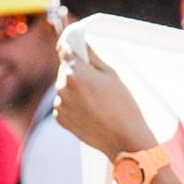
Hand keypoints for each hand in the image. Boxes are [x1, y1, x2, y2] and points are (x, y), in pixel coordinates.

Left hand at [52, 27, 158, 158]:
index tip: (73, 44)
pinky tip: (90, 109)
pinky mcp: (60, 119)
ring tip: (95, 98)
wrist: (123, 139)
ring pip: (64, 87)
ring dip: (74, 87)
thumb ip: (92, 57)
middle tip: (97, 79)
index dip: (69, 44)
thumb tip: (81, 44)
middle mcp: (62, 87)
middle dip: (77, 69)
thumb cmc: (123, 105)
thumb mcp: (112, 74)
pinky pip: (64, 103)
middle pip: (65, 69)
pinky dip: (73, 103)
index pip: (63, 48)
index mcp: (75, 72)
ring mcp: (60, 105)